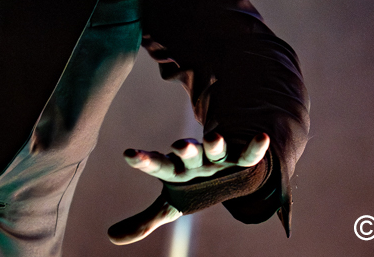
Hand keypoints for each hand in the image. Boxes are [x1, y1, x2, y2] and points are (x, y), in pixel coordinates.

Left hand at [107, 132, 269, 244]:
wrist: (225, 171)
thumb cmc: (193, 187)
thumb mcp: (171, 206)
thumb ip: (145, 219)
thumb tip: (111, 236)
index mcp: (177, 170)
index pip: (158, 164)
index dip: (144, 160)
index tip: (128, 154)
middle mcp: (196, 159)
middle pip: (189, 152)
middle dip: (185, 148)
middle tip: (178, 144)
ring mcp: (218, 157)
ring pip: (215, 147)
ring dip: (215, 143)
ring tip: (214, 138)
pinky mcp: (239, 159)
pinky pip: (248, 153)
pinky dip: (255, 146)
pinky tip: (262, 138)